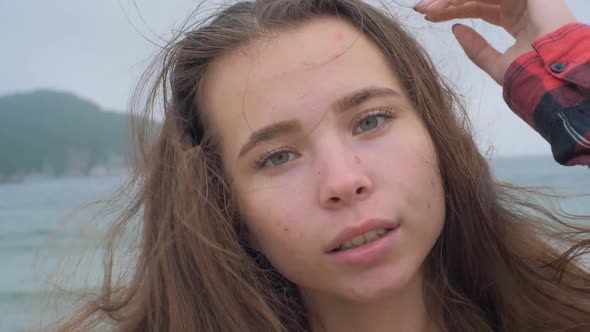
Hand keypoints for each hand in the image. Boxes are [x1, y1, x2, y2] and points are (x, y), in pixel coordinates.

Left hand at [413, 0, 576, 84]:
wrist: (550, 76)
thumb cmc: (530, 74)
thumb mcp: (496, 63)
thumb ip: (477, 48)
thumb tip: (456, 30)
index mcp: (515, 18)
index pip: (478, 6)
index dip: (453, 9)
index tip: (429, 17)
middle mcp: (519, 3)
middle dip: (446, 2)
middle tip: (421, 9)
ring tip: (426, 8)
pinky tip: (443, 5)